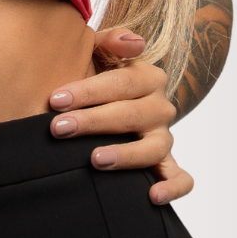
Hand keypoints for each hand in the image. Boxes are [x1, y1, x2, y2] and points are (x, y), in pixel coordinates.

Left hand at [47, 26, 194, 205]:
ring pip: (152, 148)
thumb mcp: (99, 52)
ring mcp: (163, 137)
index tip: (56, 101)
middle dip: (92, 122)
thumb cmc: (95, 75)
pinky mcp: (165, 164)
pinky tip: (152, 196)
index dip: (88, 92)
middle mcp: (159, 107)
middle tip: (59, 128)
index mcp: (146, 77)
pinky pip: (180, 178)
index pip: (121, 83)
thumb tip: (135, 43)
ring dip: (125, 155)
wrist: (100, 103)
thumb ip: (111, 41)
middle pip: (131, 114)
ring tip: (95, 159)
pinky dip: (173, 188)